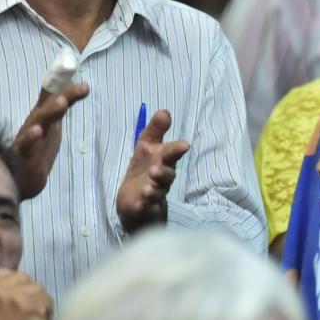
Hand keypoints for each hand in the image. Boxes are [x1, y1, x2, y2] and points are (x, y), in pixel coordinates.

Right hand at [0, 269, 50, 319]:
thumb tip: (8, 296)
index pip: (1, 276)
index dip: (11, 293)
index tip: (13, 310)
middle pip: (19, 278)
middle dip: (25, 296)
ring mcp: (9, 291)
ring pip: (35, 289)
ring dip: (36, 306)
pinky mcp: (30, 299)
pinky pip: (48, 301)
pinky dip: (46, 316)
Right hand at [10, 83, 89, 199]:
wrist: (21, 178)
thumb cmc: (37, 147)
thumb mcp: (52, 123)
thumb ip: (62, 105)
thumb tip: (82, 84)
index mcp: (42, 117)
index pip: (54, 97)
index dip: (66, 84)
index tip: (78, 70)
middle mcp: (34, 125)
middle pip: (47, 108)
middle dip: (62, 96)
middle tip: (79, 88)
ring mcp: (27, 140)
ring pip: (37, 124)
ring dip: (49, 112)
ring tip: (62, 102)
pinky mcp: (23, 157)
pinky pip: (26, 147)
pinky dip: (31, 139)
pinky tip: (37, 131)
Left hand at [116, 109, 188, 232]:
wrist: (136, 200)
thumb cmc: (144, 170)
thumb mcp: (146, 147)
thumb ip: (155, 130)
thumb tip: (164, 111)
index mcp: (163, 162)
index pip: (171, 154)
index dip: (176, 150)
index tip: (183, 146)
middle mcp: (162, 178)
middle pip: (168, 175)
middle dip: (164, 172)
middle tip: (156, 169)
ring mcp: (155, 194)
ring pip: (158, 192)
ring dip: (154, 189)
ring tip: (147, 189)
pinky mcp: (145, 208)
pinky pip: (146, 207)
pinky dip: (144, 206)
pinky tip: (140, 203)